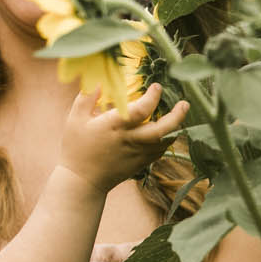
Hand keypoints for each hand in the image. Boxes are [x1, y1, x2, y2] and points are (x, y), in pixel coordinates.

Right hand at [59, 82, 188, 191]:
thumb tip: (99, 79)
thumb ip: (87, 97)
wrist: (82, 181)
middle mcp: (130, 140)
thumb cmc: (76, 147)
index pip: (140, 110)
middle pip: (162, 130)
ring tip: (179, 114)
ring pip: (165, 142)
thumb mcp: (75, 118)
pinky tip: (167, 131)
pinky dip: (167, 140)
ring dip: (175, 128)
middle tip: (185, 103)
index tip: (157, 87)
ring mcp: (138, 154)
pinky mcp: (141, 164)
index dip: (152, 97)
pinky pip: (161, 151)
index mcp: (114, 127)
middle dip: (177, 116)